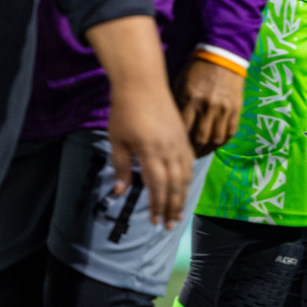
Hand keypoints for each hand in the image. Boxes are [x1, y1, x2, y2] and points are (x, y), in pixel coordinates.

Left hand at [87, 16, 194, 227]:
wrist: (143, 82)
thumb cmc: (125, 111)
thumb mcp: (117, 141)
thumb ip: (120, 167)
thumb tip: (120, 191)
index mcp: (151, 153)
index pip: (158, 187)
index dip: (158, 206)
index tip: (155, 221)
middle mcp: (169, 150)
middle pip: (175, 185)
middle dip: (173, 206)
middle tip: (170, 224)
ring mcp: (179, 141)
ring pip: (185, 174)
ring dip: (182, 194)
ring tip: (178, 210)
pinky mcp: (182, 134)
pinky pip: (189, 161)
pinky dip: (187, 176)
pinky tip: (183, 184)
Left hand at [175, 57, 245, 156]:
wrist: (223, 56)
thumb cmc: (196, 70)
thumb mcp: (180, 83)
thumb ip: (177, 104)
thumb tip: (170, 127)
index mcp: (191, 98)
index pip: (183, 130)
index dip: (178, 143)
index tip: (173, 150)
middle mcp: (208, 106)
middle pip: (199, 139)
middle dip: (192, 152)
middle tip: (186, 157)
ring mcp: (224, 108)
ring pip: (215, 139)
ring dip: (207, 150)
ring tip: (199, 153)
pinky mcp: (236, 108)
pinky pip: (230, 132)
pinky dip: (221, 142)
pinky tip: (213, 145)